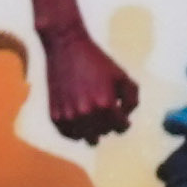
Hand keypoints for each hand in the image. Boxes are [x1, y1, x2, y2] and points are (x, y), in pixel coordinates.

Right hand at [41, 17, 139, 142]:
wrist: (66, 48)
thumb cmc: (97, 61)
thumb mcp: (122, 76)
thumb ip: (132, 99)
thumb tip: (126, 116)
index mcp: (105, 105)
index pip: (121, 127)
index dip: (124, 121)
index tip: (121, 114)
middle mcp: (86, 114)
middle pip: (104, 134)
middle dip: (108, 124)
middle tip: (104, 111)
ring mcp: (68, 116)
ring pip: (86, 138)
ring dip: (92, 130)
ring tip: (92, 115)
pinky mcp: (55, 116)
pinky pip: (69, 134)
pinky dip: (76, 130)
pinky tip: (78, 117)